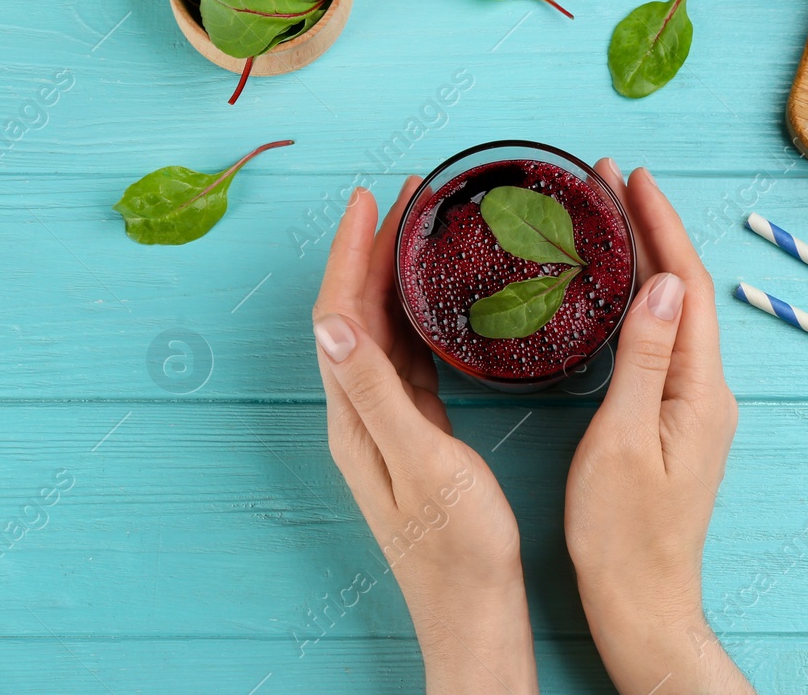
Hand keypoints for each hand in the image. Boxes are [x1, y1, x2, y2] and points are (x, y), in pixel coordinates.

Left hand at [312, 180, 538, 694]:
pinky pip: (407, 357)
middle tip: (408, 197)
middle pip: (356, 314)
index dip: (352, 253)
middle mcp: (360, 415)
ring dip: (392, 277)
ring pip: (380, 332)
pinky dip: (416, 316)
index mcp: (355, 417)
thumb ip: (376, 394)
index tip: (373, 199)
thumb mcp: (421, 462)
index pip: (339, 316)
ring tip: (421, 231)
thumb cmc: (457, 545)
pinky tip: (439, 302)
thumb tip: (332, 324)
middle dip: (373, 250)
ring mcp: (386, 425)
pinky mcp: (416, 435)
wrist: (475, 608)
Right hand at [565, 161, 752, 694]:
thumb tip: (668, 281)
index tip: (632, 177)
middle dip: (649, 229)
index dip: (661, 225)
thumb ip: (645, 357)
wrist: (642, 602)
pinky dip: (639, 299)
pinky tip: (615, 289)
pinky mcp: (674, 419)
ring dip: (644, 259)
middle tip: (609, 179)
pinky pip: (662, 339)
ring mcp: (692, 404)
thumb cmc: (624, 534)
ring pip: (674, 311)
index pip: (689, 284)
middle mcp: (706, 389)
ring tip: (608, 215)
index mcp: (699, 388)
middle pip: (684, 289)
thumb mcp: (624, 439)